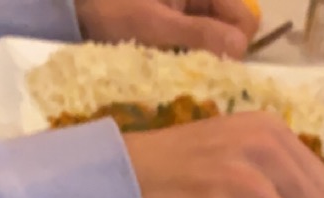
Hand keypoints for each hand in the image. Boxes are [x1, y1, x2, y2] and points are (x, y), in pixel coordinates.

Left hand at [75, 0, 258, 58]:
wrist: (78, 6)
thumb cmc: (113, 10)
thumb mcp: (154, 25)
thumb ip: (199, 35)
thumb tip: (240, 51)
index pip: (246, 21)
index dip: (233, 46)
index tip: (207, 63)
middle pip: (234, 32)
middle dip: (216, 53)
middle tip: (185, 65)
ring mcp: (192, 9)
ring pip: (217, 42)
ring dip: (200, 58)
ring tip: (170, 63)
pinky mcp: (180, 23)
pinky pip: (198, 45)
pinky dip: (187, 58)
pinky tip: (167, 62)